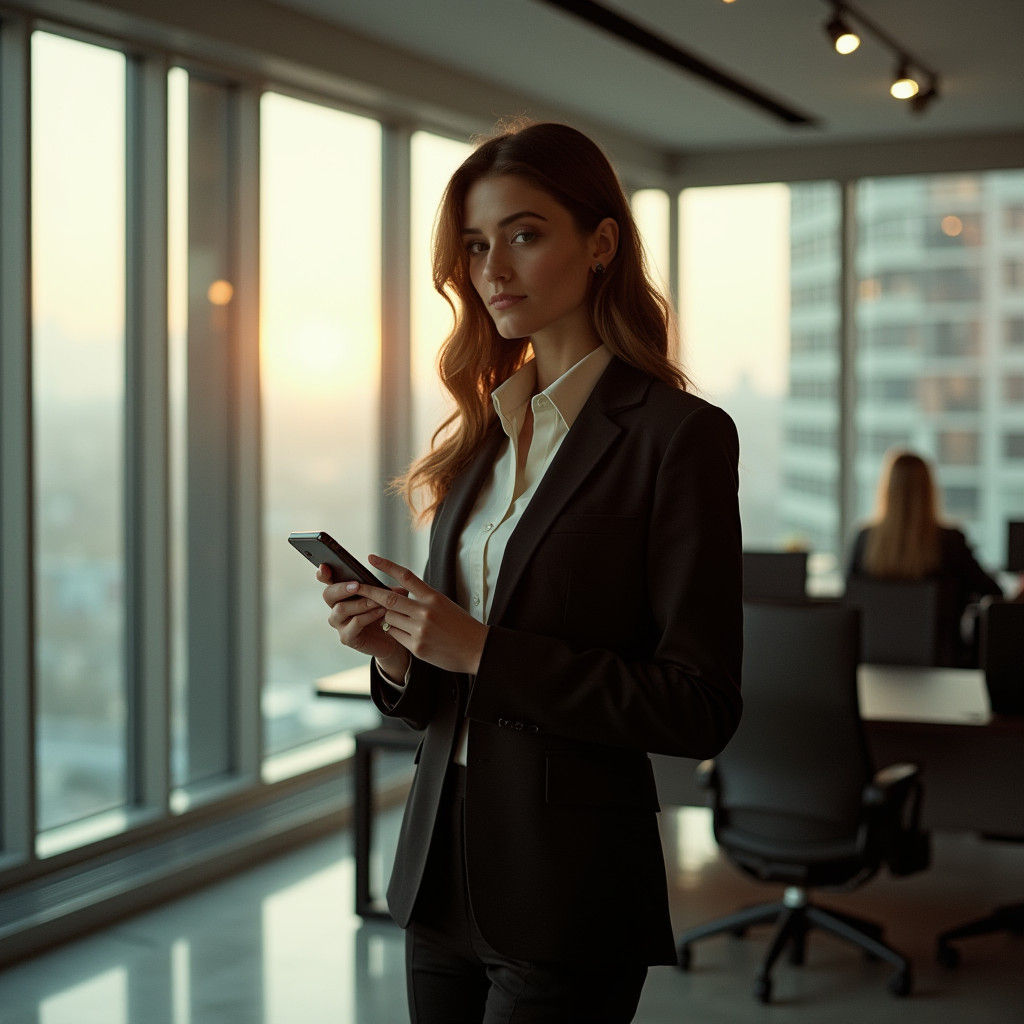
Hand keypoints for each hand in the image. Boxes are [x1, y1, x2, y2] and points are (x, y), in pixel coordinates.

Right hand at [318, 564, 409, 677]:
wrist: (392, 639)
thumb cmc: (385, 613)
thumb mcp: (384, 595)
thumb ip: (381, 585)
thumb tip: (387, 570)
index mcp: (341, 593)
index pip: (326, 580)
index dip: (323, 573)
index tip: (324, 566)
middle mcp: (335, 607)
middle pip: (328, 594)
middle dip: (342, 588)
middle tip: (357, 585)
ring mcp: (339, 623)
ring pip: (341, 609)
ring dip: (361, 603)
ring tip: (378, 601)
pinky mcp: (347, 637)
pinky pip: (354, 624)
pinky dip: (368, 616)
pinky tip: (381, 612)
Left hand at [341, 554, 488, 675]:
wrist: (476, 649)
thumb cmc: (460, 625)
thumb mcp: (444, 604)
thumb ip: (422, 598)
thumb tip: (396, 595)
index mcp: (433, 597)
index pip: (405, 576)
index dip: (386, 565)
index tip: (371, 558)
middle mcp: (425, 611)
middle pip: (388, 598)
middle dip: (370, 593)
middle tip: (357, 588)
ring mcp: (420, 629)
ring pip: (389, 618)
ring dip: (387, 616)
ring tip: (401, 620)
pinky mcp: (416, 646)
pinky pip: (395, 635)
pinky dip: (395, 632)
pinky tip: (409, 634)